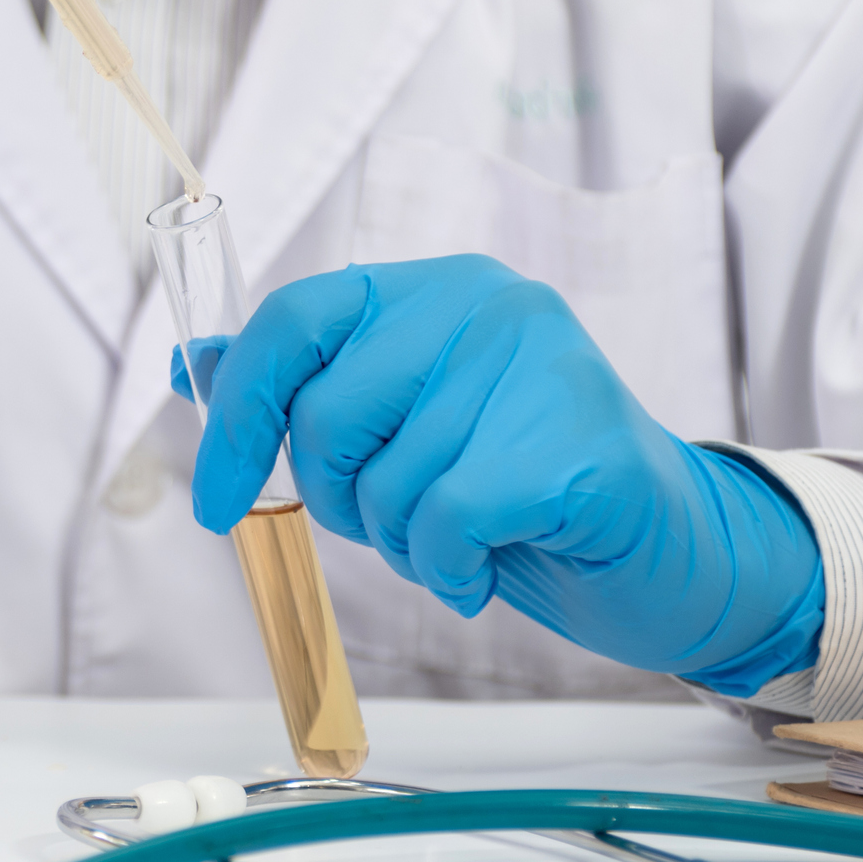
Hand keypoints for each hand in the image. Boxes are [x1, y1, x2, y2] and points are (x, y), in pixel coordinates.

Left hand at [181, 255, 823, 693]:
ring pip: (386, 484)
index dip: (235, 412)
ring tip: (467, 537)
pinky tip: (490, 565)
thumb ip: (303, 389)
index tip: (217, 497)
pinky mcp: (576, 444)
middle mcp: (486, 305)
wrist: (672, 553)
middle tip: (400, 521)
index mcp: (433, 290)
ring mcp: (539, 365)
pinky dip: (450, 570)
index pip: (292, 319)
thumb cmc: (523, 491)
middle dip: (337, 498)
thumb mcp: (401, 431)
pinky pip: (445, 523)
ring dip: (406, 545)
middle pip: (325, 416)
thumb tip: (190, 363)